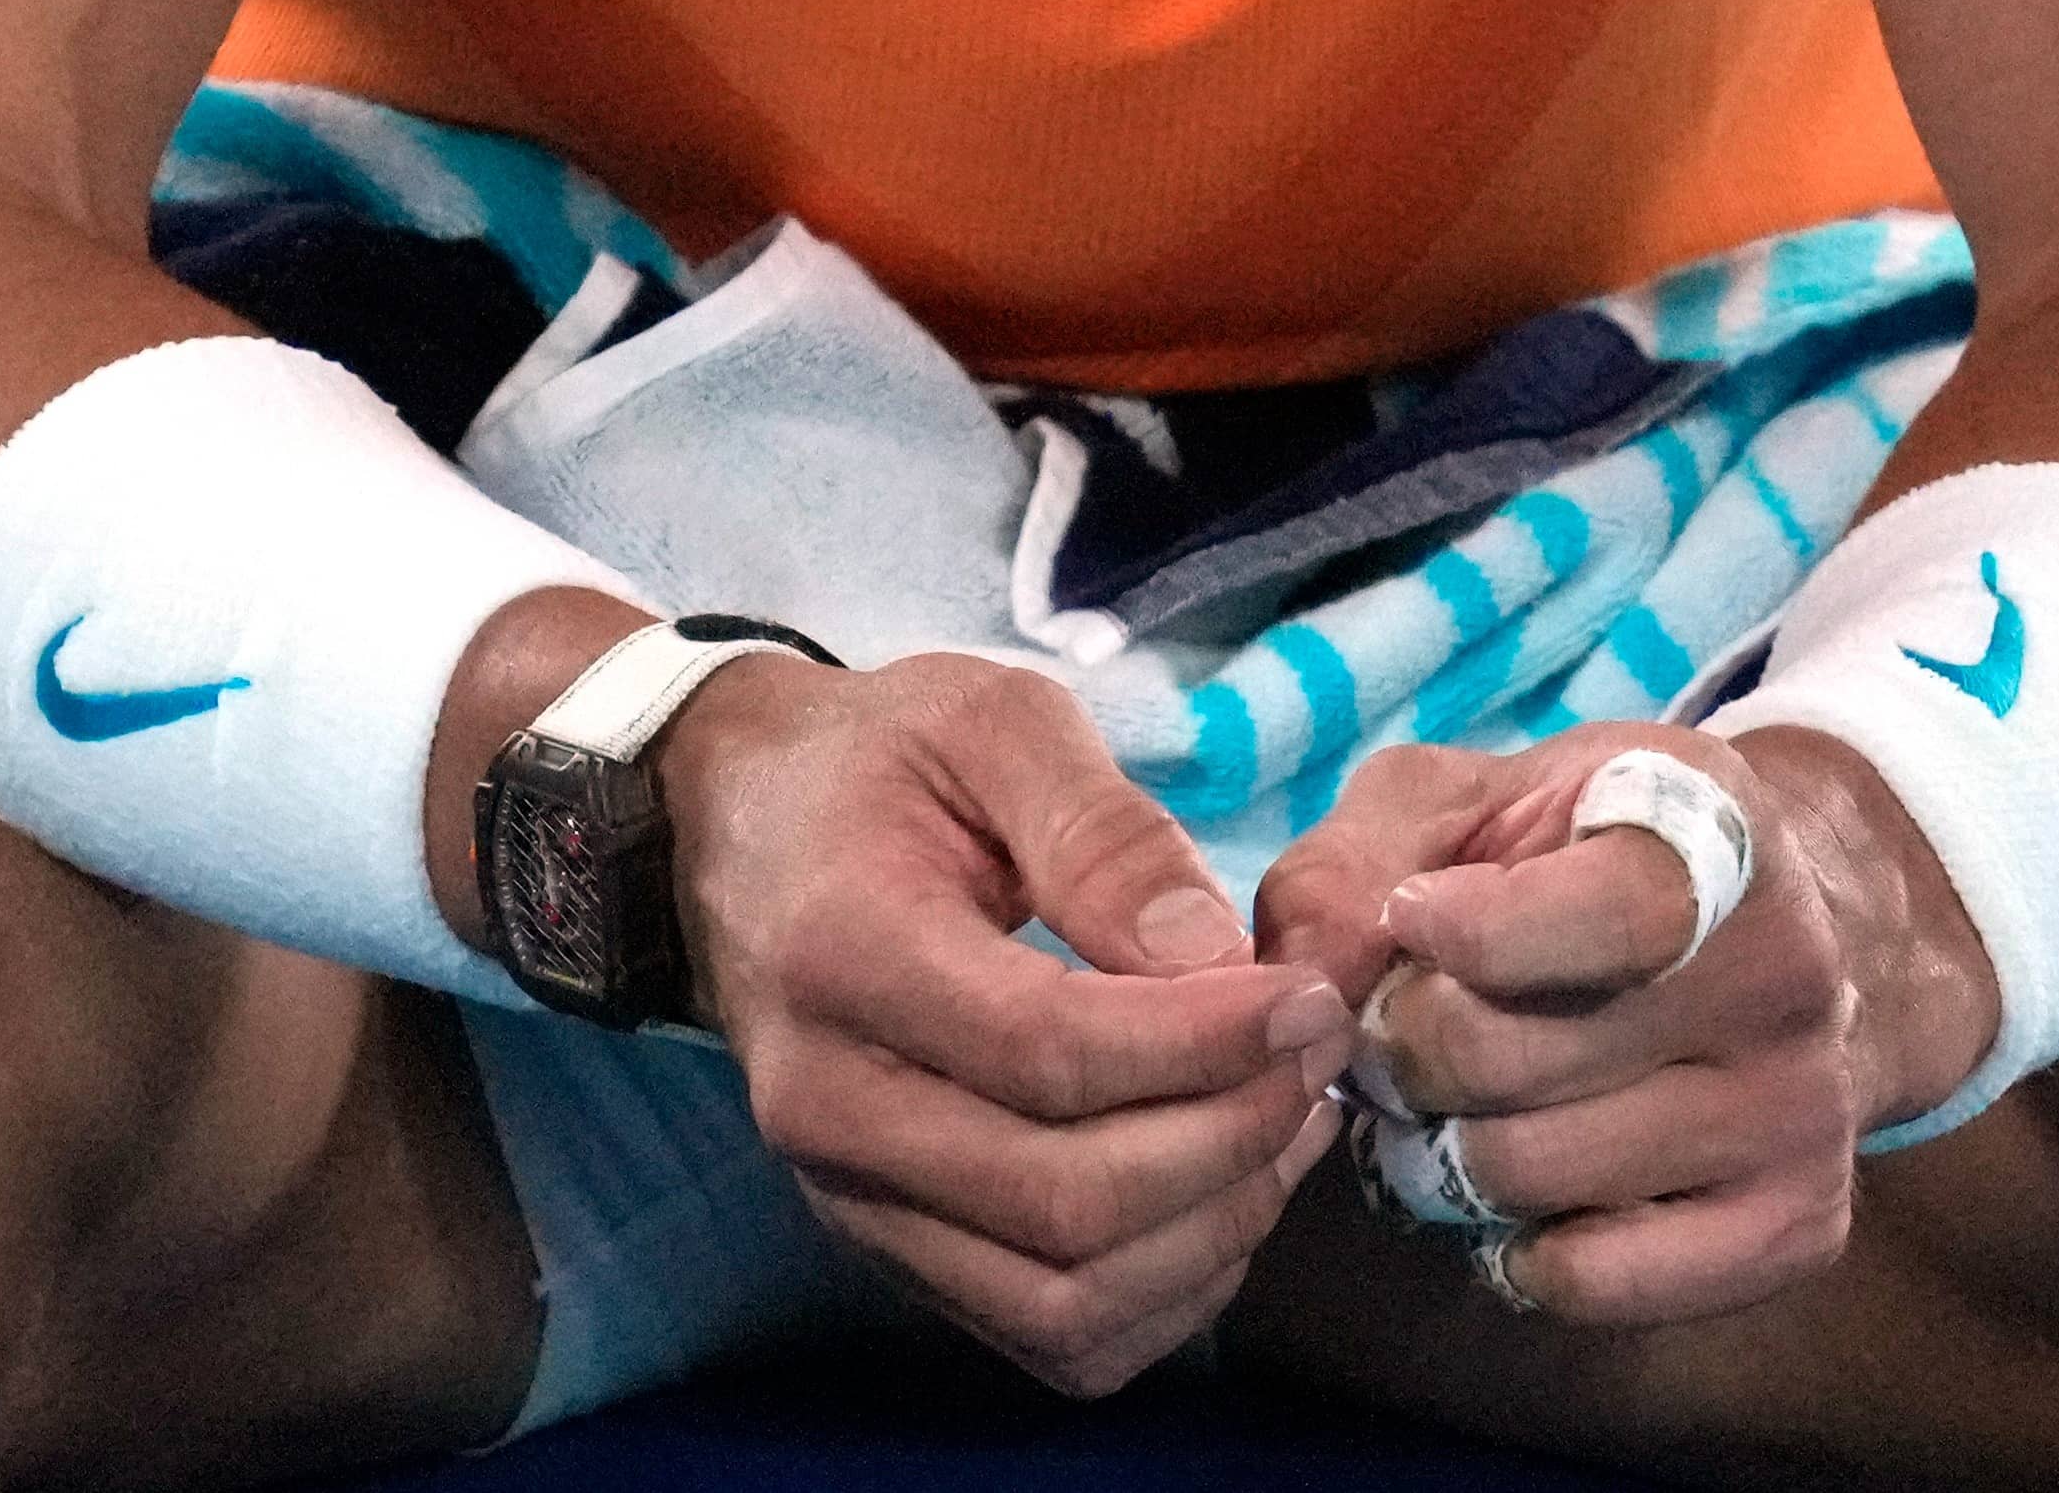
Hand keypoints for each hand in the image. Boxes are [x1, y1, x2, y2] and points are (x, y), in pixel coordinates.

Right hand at [657, 651, 1357, 1393]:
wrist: (740, 832)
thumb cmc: (879, 765)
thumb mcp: (992, 720)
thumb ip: (1105, 830)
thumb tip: (1213, 959)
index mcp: (840, 955)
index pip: (1046, 1052)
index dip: (1208, 1042)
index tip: (1308, 994)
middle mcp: (827, 1108)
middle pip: (1066, 1200)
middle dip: (1232, 1135)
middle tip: (1318, 1048)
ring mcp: (852, 1198)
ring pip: (1066, 1299)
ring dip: (1215, 1227)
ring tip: (1290, 1116)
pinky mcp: (893, 1250)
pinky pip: (1054, 1338)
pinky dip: (1169, 1294)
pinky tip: (1226, 1187)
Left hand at [1250, 722, 1989, 1329]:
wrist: (1780, 934)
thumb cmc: (1576, 859)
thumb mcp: (1466, 803)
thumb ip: (1355, 863)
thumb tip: (1306, 979)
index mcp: (1717, 838)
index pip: (1597, 914)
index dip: (1461, 929)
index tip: (1409, 916)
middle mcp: (1785, 976)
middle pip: (1505, 1062)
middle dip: (1407, 1049)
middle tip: (1404, 1028)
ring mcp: (1801, 1109)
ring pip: (1528, 1175)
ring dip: (1444, 1150)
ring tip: (1460, 1101)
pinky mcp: (1797, 1223)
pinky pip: (1593, 1281)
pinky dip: (1519, 1249)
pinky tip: (1530, 1188)